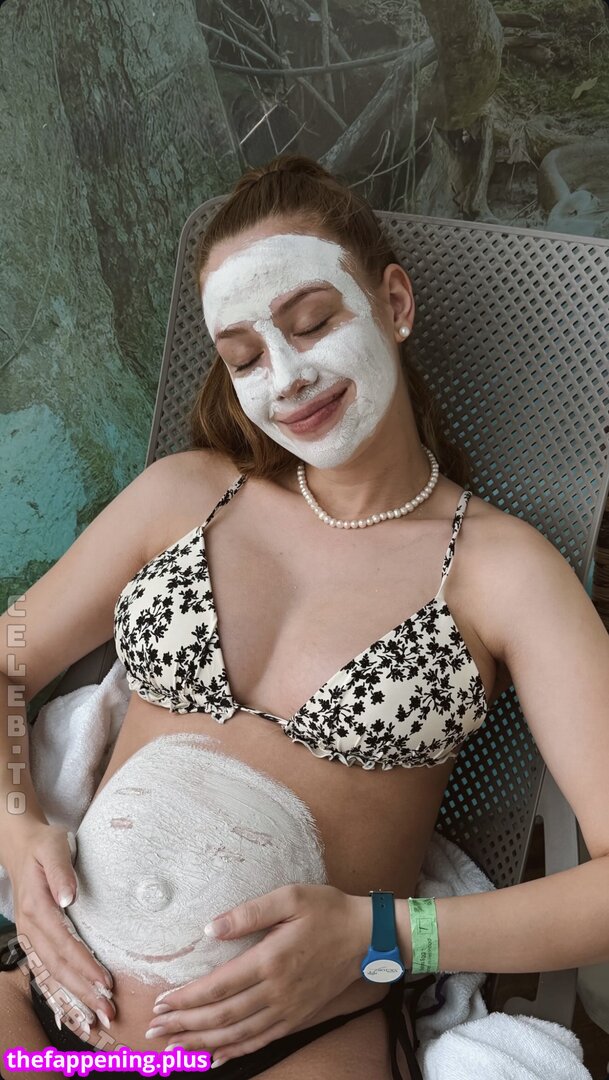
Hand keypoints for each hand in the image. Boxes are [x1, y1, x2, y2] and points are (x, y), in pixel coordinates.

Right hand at [7, 821, 114, 1034]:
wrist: (21, 846)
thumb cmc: (44, 844)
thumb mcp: (54, 847)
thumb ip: (61, 871)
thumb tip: (68, 896)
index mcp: (37, 907)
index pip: (64, 944)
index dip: (85, 966)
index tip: (106, 982)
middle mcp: (31, 927)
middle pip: (58, 967)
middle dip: (82, 993)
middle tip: (107, 1012)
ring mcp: (30, 935)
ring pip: (51, 974)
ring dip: (73, 998)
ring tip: (95, 1018)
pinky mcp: (35, 938)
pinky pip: (46, 970)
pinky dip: (60, 992)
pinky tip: (74, 1008)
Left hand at [144, 883, 369, 1064]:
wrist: (366, 937)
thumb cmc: (327, 910)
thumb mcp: (290, 897)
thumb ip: (249, 912)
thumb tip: (211, 927)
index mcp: (270, 960)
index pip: (218, 986)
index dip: (187, 998)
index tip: (161, 1003)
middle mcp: (276, 991)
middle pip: (222, 1016)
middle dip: (184, 1025)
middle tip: (154, 1031)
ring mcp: (287, 1009)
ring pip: (237, 1034)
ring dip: (202, 1042)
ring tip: (174, 1046)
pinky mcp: (297, 1018)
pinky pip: (260, 1041)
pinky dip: (234, 1051)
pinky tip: (215, 1056)